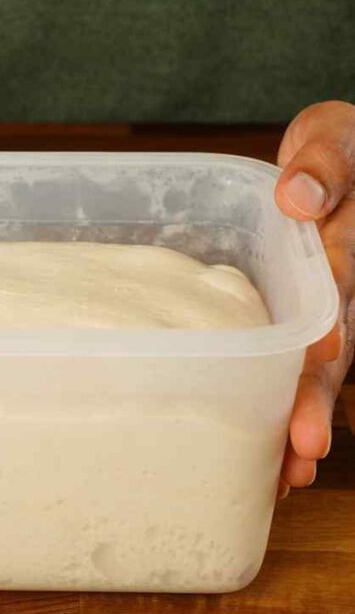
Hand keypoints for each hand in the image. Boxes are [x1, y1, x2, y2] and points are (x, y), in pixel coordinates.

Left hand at [275, 100, 354, 494]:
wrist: (329, 164)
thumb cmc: (333, 150)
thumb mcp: (334, 138)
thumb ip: (324, 166)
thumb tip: (294, 197)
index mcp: (349, 247)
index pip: (342, 288)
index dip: (334, 323)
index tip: (322, 355)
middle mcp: (344, 289)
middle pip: (336, 350)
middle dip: (320, 398)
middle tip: (305, 447)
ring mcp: (328, 315)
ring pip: (319, 375)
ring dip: (303, 420)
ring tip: (287, 475)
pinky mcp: (302, 326)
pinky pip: (295, 372)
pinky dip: (282, 412)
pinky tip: (268, 460)